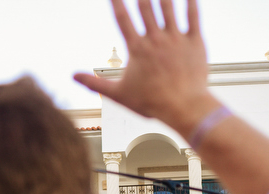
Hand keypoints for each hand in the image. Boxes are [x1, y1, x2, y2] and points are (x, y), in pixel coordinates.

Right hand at [74, 0, 218, 139]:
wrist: (184, 108)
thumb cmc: (152, 103)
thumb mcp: (119, 94)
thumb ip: (95, 84)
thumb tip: (73, 77)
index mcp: (137, 48)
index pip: (122, 18)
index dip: (116, 1)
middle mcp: (156, 39)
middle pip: (145, 6)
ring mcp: (176, 39)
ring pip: (168, 7)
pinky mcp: (195, 42)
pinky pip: (193, 17)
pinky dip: (191, 3)